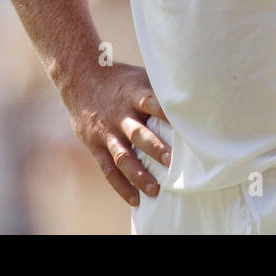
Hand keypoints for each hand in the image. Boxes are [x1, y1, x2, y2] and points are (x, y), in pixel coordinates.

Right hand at [58, 62, 172, 206]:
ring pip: (122, 156)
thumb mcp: (140, 76)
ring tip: (155, 190)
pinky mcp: (96, 145)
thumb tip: (195, 95)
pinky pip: (108, 169)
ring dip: (139, 174)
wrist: (80, 78)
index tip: (186, 124)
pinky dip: (121, 186)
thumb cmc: (121, 79)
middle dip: (155, 148)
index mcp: (133, 94)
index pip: (152, 103)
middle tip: (172, 161)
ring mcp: (106, 131)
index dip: (167, 113)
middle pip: (138, 133)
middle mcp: (120, 115)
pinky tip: (135, 199)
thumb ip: (160, 89)